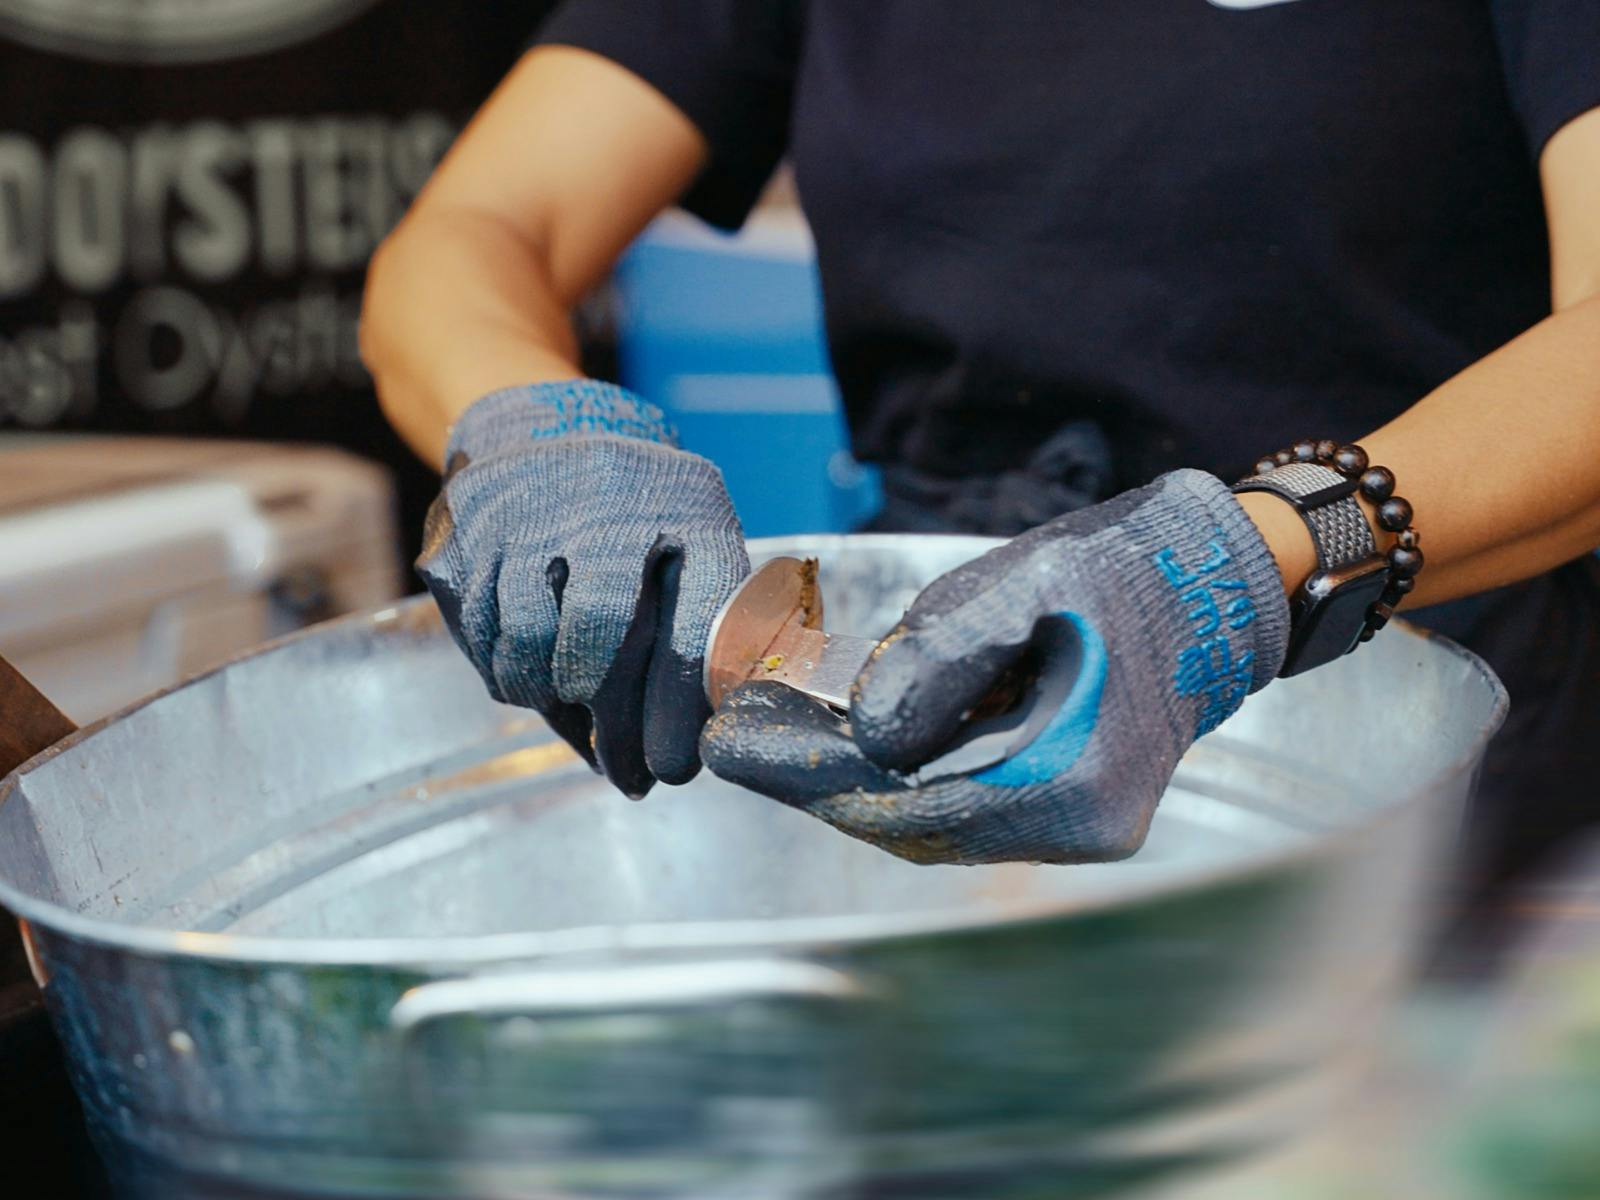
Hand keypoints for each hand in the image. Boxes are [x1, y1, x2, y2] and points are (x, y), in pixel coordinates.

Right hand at [418, 381, 747, 797]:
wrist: (540, 428)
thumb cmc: (634, 518)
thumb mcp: (689, 548)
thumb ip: (693, 638)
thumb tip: (664, 759)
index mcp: (690, 505)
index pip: (699, 608)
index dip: (682, 700)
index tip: (672, 766)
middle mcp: (609, 495)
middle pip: (601, 624)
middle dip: (610, 713)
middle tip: (622, 763)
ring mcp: (530, 507)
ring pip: (530, 637)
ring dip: (549, 694)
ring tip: (569, 700)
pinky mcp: (467, 526)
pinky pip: (481, 631)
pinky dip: (506, 669)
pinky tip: (529, 669)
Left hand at [702, 470, 1288, 863]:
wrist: (1219, 581)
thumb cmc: (1128, 570)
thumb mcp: (1026, 588)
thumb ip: (938, 660)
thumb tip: (859, 730)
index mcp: (1074, 785)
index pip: (911, 805)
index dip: (810, 780)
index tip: (732, 749)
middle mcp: (1077, 829)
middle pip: (913, 822)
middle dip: (817, 780)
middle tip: (735, 739)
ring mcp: (1075, 826)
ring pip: (931, 817)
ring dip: (849, 776)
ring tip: (767, 731)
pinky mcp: (1065, 805)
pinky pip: (959, 800)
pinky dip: (897, 769)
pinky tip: (840, 733)